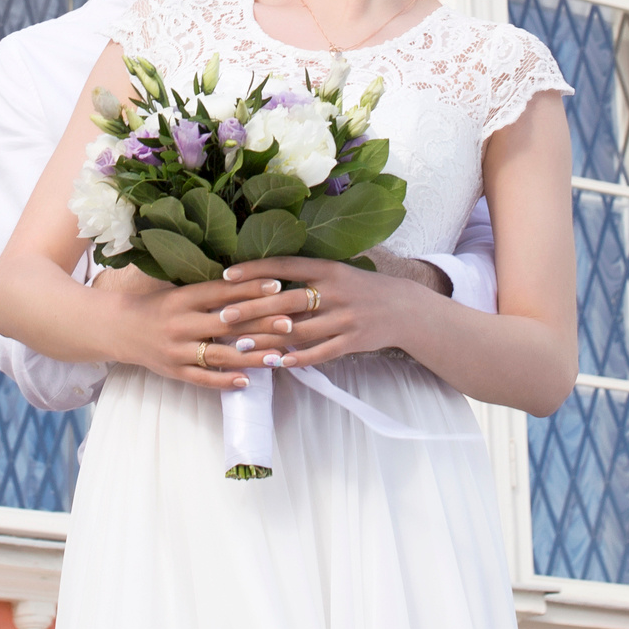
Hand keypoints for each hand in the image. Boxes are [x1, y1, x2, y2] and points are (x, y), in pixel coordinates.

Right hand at [99, 269, 294, 391]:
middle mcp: (180, 323)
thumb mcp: (177, 291)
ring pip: (219, 354)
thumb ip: (207, 292)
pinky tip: (246, 381)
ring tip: (279, 357)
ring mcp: (176, 350)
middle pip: (226, 323)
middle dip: (260, 323)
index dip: (250, 289)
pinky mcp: (173, 371)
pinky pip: (202, 379)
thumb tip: (249, 284)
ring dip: (251, 357)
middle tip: (290, 322)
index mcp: (182, 298)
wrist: (118, 329)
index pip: (221, 292)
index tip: (277, 286)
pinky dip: (224, 381)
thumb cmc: (155, 305)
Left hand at [219, 256, 434, 370]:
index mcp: (328, 268)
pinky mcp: (353, 341)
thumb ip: (305, 276)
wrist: (403, 308)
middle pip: (286, 301)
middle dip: (252, 309)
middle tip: (224, 316)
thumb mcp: (336, 272)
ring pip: (299, 331)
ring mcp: (345, 318)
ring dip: (268, 339)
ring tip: (242, 344)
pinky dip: (298, 359)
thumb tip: (262, 280)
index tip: (226, 275)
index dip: (254, 270)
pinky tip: (277, 363)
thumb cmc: (360, 288)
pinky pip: (320, 352)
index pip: (284, 266)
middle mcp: (335, 291)